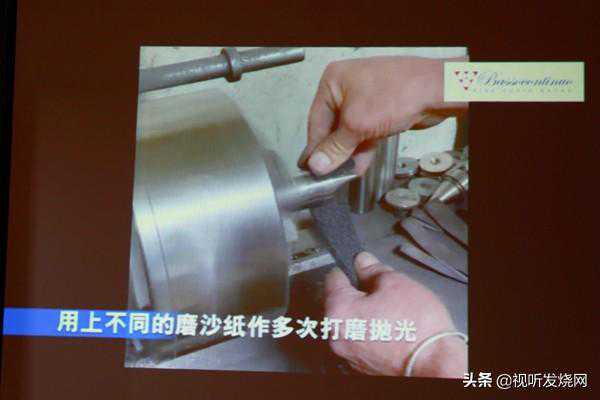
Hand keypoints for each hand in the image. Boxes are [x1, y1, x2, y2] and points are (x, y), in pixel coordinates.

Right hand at [298, 56, 466, 175]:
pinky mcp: (380, 111)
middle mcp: (347, 88)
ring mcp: (365, 99)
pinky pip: (365, 133)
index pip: (316, 120)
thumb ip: (336, 148)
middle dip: (333, 152)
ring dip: (347, 153)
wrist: (437, 91)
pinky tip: (357, 166)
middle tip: (326, 173)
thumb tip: (317, 163)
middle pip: (332, 127)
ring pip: (350, 132)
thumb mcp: (358, 124)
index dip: (315, 147)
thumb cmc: (401, 90)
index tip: (311, 167)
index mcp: (334, 81)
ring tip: (341, 174)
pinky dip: (361, 149)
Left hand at [324, 251, 466, 376]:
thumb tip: (363, 262)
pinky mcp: (361, 366)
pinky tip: (391, 332)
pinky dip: (371, 334)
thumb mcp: (396, 283)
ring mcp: (348, 354)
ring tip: (391, 315)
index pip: (333, 278)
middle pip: (340, 303)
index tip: (363, 270)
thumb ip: (373, 270)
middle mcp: (336, 335)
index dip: (350, 270)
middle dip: (358, 294)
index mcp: (338, 311)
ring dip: (364, 316)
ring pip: (350, 323)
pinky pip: (360, 342)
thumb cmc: (418, 327)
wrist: (435, 365)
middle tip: (383, 293)